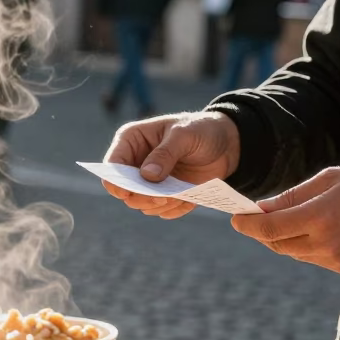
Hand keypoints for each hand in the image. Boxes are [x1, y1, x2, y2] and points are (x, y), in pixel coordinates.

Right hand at [102, 111, 240, 218]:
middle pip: (124, 190)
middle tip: (162, 198)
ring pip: (141, 204)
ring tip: (180, 195)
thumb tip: (146, 176)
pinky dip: (173, 209)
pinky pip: (160, 210)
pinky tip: (187, 198)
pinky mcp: (163, 194)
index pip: (112, 166)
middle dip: (142, 197)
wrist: (227, 144)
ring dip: (160, 205)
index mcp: (131, 141)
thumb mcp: (184, 134)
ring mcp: (148, 181)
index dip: (115, 181)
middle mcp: (135, 163)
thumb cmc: (202, 129)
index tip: (127, 193)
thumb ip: (165, 153)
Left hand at [231, 164, 339, 273]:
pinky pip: (311, 258)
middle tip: (254, 218)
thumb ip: (292, 196)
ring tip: (287, 220)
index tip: (235, 218)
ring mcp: (336, 259)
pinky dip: (304, 246)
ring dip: (283, 239)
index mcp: (320, 217)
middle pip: (276, 244)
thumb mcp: (330, 178)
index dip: (246, 225)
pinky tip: (313, 230)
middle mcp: (325, 243)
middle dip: (262, 231)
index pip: (268, 229)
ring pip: (293, 253)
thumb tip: (261, 208)